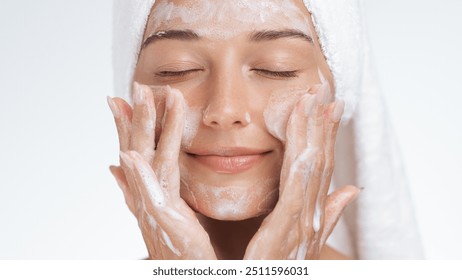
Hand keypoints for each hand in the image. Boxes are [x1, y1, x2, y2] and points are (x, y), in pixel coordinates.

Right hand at [107, 83, 215, 258]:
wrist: (181, 268)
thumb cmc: (175, 241)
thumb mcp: (158, 207)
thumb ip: (137, 184)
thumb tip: (116, 165)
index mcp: (146, 189)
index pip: (134, 150)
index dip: (126, 124)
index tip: (120, 96)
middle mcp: (144, 194)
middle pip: (137, 149)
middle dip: (136, 116)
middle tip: (137, 86)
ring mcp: (151, 206)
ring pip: (145, 162)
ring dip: (139, 131)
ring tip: (141, 102)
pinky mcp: (163, 220)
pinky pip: (149, 194)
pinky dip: (136, 175)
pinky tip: (128, 155)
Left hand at [244, 94, 359, 259]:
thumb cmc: (283, 264)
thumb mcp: (309, 236)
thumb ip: (330, 211)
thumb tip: (352, 189)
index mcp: (311, 210)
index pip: (322, 165)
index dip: (328, 134)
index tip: (331, 105)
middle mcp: (311, 212)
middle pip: (319, 160)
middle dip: (322, 124)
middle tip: (323, 89)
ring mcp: (301, 220)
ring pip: (311, 169)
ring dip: (314, 134)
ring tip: (315, 102)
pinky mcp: (286, 228)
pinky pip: (294, 193)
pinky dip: (302, 167)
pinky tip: (303, 145)